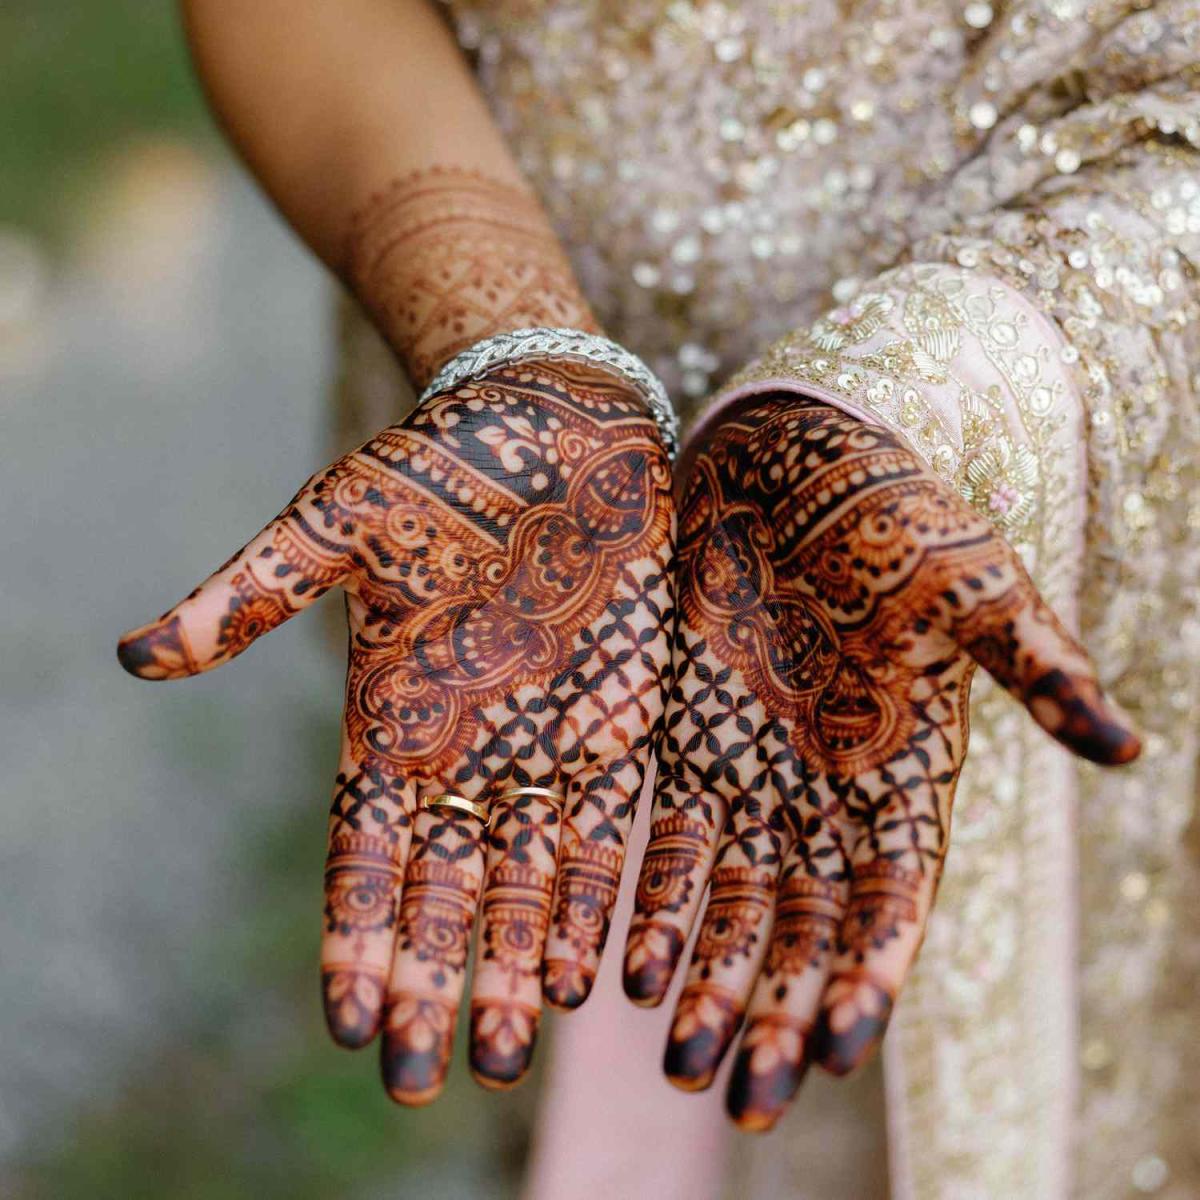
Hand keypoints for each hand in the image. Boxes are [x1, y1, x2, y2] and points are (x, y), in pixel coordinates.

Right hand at [119, 361, 673, 1101]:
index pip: (362, 852)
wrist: (555, 423)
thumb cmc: (438, 463)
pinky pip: (597, 833)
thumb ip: (252, 595)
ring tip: (498, 1056)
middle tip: (421, 1081)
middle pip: (439, 893)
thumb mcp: (333, 526)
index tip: (350, 1019)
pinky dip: (584, 903)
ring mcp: (539, 744)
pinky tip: (575, 974)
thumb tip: (136, 656)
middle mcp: (463, 750)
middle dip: (429, 983)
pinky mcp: (612, 725)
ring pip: (518, 883)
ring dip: (505, 967)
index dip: (354, 936)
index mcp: (386, 716)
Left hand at [622, 397, 1136, 1129]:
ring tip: (676, 1067)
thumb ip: (1034, 668)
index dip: (864, 977)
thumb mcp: (972, 587)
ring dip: (707, 985)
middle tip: (739, 1102)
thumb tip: (1125, 746)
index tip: (828, 1050)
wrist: (791, 465)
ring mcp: (755, 778)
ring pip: (731, 908)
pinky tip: (626, 971)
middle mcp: (828, 798)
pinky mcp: (690, 748)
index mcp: (905, 776)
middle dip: (773, 1014)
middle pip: (803, 932)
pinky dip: (652, 907)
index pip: (888, 905)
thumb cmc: (894, 517)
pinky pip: (668, 846)